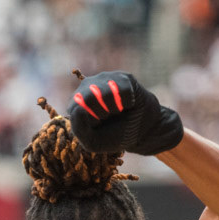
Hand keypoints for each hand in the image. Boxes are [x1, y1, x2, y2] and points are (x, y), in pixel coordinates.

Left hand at [67, 70, 183, 155]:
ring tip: (118, 110)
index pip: (76, 109)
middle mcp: (86, 88)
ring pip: (105, 91)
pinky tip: (128, 104)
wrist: (142, 131)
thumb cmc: (115, 135)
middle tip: (109, 117)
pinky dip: (128, 102)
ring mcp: (103, 79)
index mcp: (76, 104)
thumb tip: (78, 108)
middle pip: (88, 97)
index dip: (92, 121)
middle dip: (103, 113)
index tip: (100, 125)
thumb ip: (79, 129)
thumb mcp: (94, 142)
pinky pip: (123, 89)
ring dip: (115, 108)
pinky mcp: (121, 77)